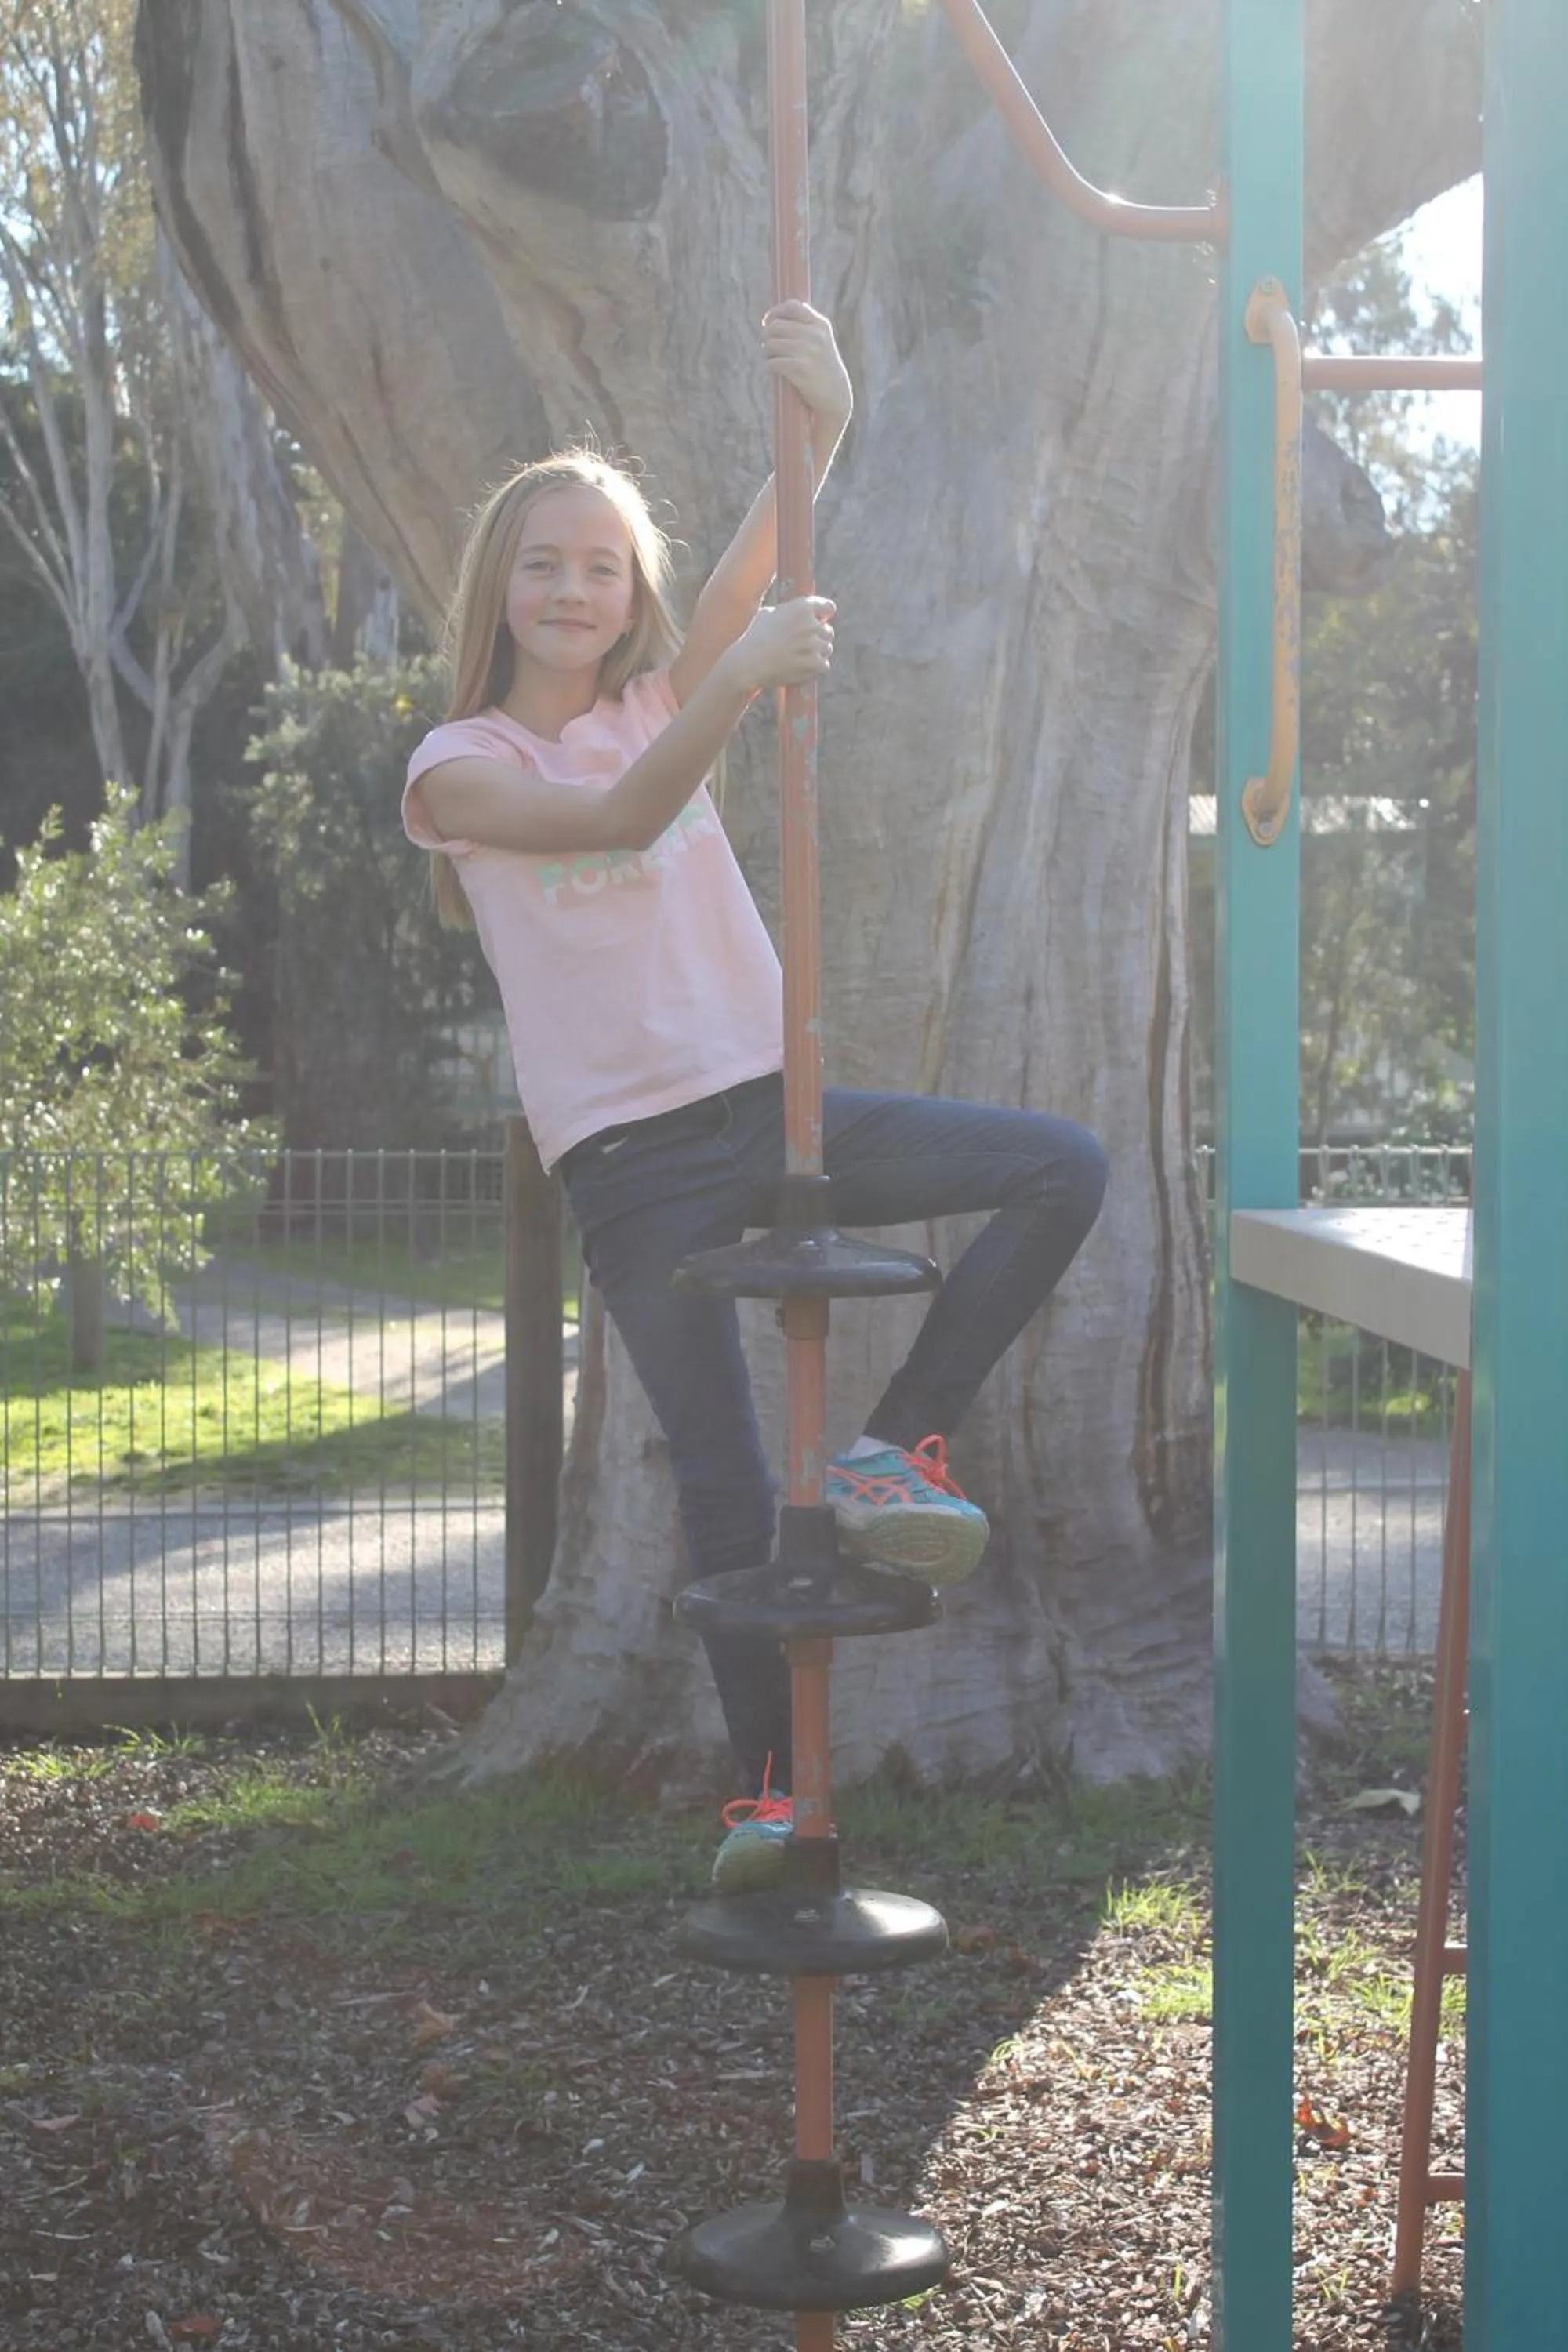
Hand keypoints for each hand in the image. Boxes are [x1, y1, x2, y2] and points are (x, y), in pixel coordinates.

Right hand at [723, 596, 835, 693]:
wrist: (749, 662)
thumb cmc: (755, 637)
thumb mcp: (768, 613)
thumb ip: (787, 611)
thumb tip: (795, 613)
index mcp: (802, 607)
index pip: (829, 607)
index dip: (825, 614)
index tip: (822, 619)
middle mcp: (811, 624)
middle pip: (828, 631)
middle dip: (818, 637)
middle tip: (804, 644)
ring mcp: (814, 645)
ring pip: (827, 649)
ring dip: (817, 653)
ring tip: (800, 657)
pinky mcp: (814, 664)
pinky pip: (824, 665)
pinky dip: (815, 668)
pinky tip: (801, 667)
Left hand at [761, 301, 852, 435]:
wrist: (836, 397)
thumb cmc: (823, 369)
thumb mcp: (821, 343)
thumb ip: (804, 328)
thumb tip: (773, 319)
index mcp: (820, 325)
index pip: (793, 306)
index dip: (775, 312)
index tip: (768, 322)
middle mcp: (815, 335)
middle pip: (776, 326)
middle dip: (767, 336)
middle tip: (769, 347)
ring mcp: (808, 351)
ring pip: (771, 344)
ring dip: (766, 352)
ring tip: (771, 359)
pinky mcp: (800, 369)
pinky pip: (772, 362)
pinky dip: (768, 366)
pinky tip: (771, 370)